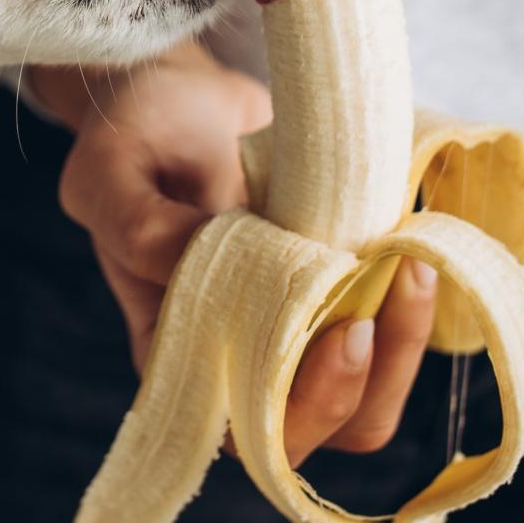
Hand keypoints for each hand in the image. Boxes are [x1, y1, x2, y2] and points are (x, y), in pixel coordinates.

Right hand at [34, 47, 436, 465]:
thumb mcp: (111, 172)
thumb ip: (141, 228)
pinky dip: (412, 296)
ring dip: (405, 337)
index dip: (303, 407)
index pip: (245, 430)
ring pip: (369, 384)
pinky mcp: (337, 283)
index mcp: (176, 349)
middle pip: (323, 425)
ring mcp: (295, 320)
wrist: (181, 92)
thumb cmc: (135, 135)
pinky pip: (390, 322)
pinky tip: (412, 237)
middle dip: (372, 374)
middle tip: (394, 281)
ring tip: (412, 260)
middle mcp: (241, 350)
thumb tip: (209, 264)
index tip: (344, 330)